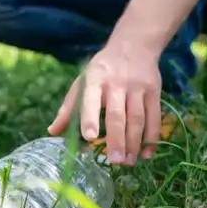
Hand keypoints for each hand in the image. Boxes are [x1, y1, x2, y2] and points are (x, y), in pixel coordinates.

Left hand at [47, 45, 162, 165]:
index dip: (90, 118)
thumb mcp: (81, 82)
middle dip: (117, 140)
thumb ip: (68, 108)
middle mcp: (117, 83)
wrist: (134, 44)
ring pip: (138, 118)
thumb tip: (52, 132)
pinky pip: (154, 117)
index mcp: (95, 80)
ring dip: (134, 143)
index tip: (89, 138)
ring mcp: (138, 87)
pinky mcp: (155, 90)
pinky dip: (151, 138)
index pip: (91, 100)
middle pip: (118, 115)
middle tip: (115, 161)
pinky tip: (146, 154)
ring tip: (128, 162)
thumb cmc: (101, 69)